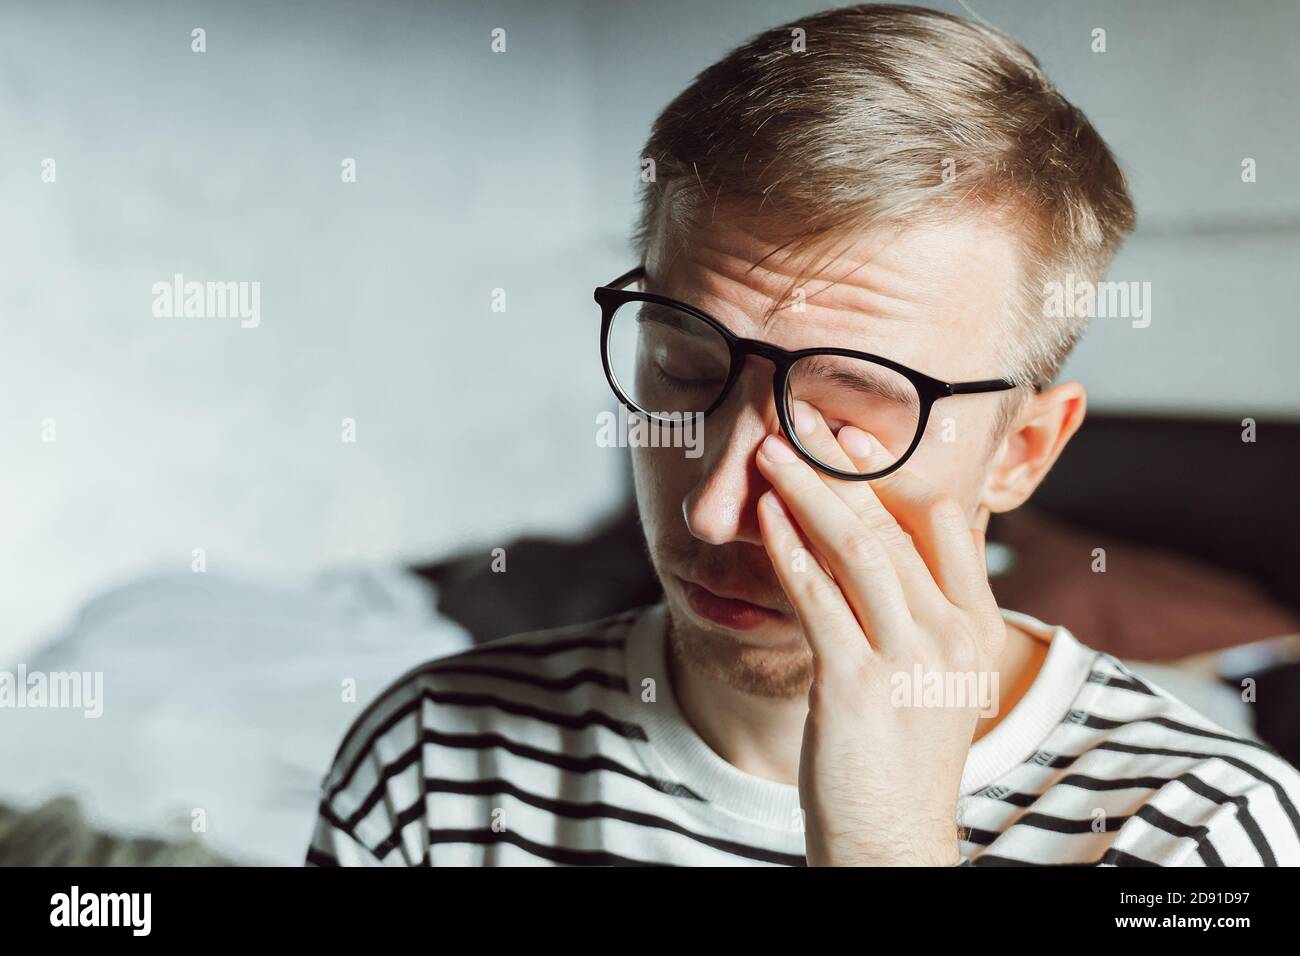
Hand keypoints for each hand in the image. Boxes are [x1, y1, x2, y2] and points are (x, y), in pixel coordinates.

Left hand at [753, 401, 1006, 865]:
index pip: (944, 522)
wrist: (890, 839)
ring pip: (856, 548)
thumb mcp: (931, 675)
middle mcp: (949, 636)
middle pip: (892, 525)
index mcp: (975, 627)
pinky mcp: (854, 685)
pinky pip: (816, 597)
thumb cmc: (899, 754)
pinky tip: (763, 516)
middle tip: (801, 420)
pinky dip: (787, 547)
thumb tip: (877, 542)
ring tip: (771, 450)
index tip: (852, 436)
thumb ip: (919, 609)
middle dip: (840, 465)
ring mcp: (907, 660)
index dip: (893, 472)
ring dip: (807, 490)